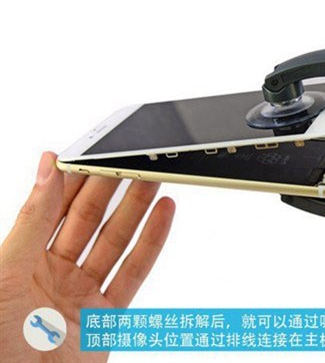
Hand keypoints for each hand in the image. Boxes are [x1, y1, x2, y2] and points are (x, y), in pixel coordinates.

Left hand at [0, 152, 174, 361]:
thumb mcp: (4, 274)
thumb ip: (32, 221)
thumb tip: (45, 170)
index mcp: (20, 259)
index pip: (53, 208)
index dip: (75, 180)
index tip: (94, 154)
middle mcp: (52, 273)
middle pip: (89, 220)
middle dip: (111, 189)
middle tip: (131, 160)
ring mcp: (81, 293)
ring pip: (115, 241)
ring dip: (137, 209)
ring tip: (154, 179)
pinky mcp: (106, 316)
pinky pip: (134, 273)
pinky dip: (152, 243)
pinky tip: (162, 217)